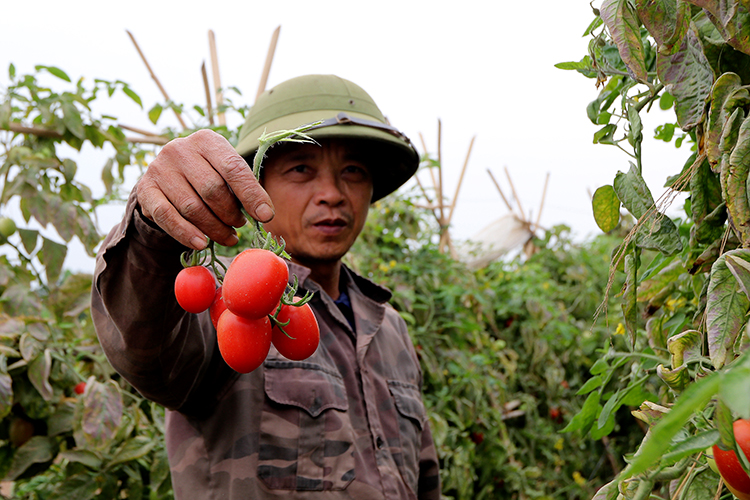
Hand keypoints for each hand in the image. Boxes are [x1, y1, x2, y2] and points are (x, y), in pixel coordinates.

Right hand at [136, 129, 274, 249]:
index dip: (251, 194)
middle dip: (231, 214)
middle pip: (212, 190)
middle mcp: (180, 149)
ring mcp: (159, 168)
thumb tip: (265, 213)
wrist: (166, 177)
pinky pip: (167, 216)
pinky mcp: (146, 189)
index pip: (233, 168)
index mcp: (207, 140)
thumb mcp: (225, 172)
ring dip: (214, 228)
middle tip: (239, 225)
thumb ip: (244, 187)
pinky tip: (202, 243)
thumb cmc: (207, 174)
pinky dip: (186, 233)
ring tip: (228, 236)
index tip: (265, 216)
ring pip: (192, 207)